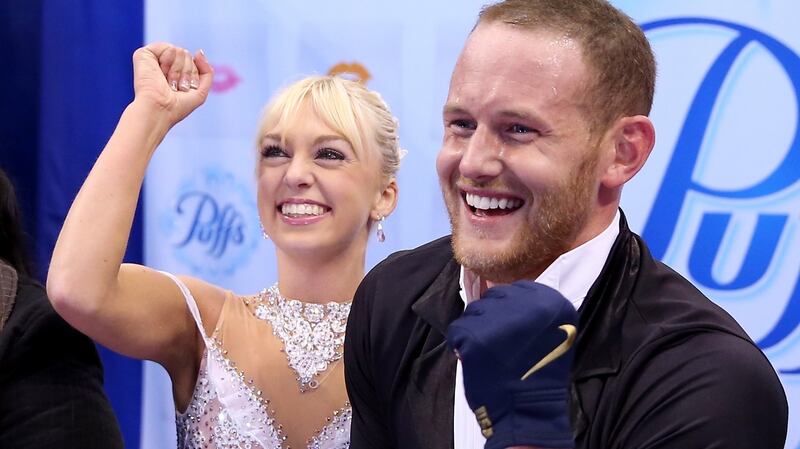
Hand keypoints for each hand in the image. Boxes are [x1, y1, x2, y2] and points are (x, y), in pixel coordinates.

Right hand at [131, 42, 212, 126]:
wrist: (160, 110)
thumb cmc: (177, 106)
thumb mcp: (200, 92)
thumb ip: (207, 71)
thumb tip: (199, 52)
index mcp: (174, 73)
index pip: (193, 63)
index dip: (193, 77)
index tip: (183, 90)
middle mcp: (163, 64)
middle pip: (187, 55)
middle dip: (186, 73)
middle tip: (174, 86)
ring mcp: (154, 59)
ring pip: (180, 51)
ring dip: (178, 71)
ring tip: (167, 82)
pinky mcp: (144, 54)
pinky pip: (169, 48)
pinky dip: (169, 61)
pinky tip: (161, 73)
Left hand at [446, 281, 577, 448]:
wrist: (527, 411)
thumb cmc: (537, 374)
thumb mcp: (552, 331)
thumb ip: (533, 309)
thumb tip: (505, 295)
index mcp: (549, 301)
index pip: (516, 289)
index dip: (509, 310)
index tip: (511, 330)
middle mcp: (525, 304)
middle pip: (493, 297)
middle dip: (491, 318)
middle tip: (499, 345)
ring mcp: (498, 318)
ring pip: (473, 311)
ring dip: (476, 330)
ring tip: (490, 354)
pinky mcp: (474, 335)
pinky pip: (457, 330)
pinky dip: (461, 345)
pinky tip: (477, 360)